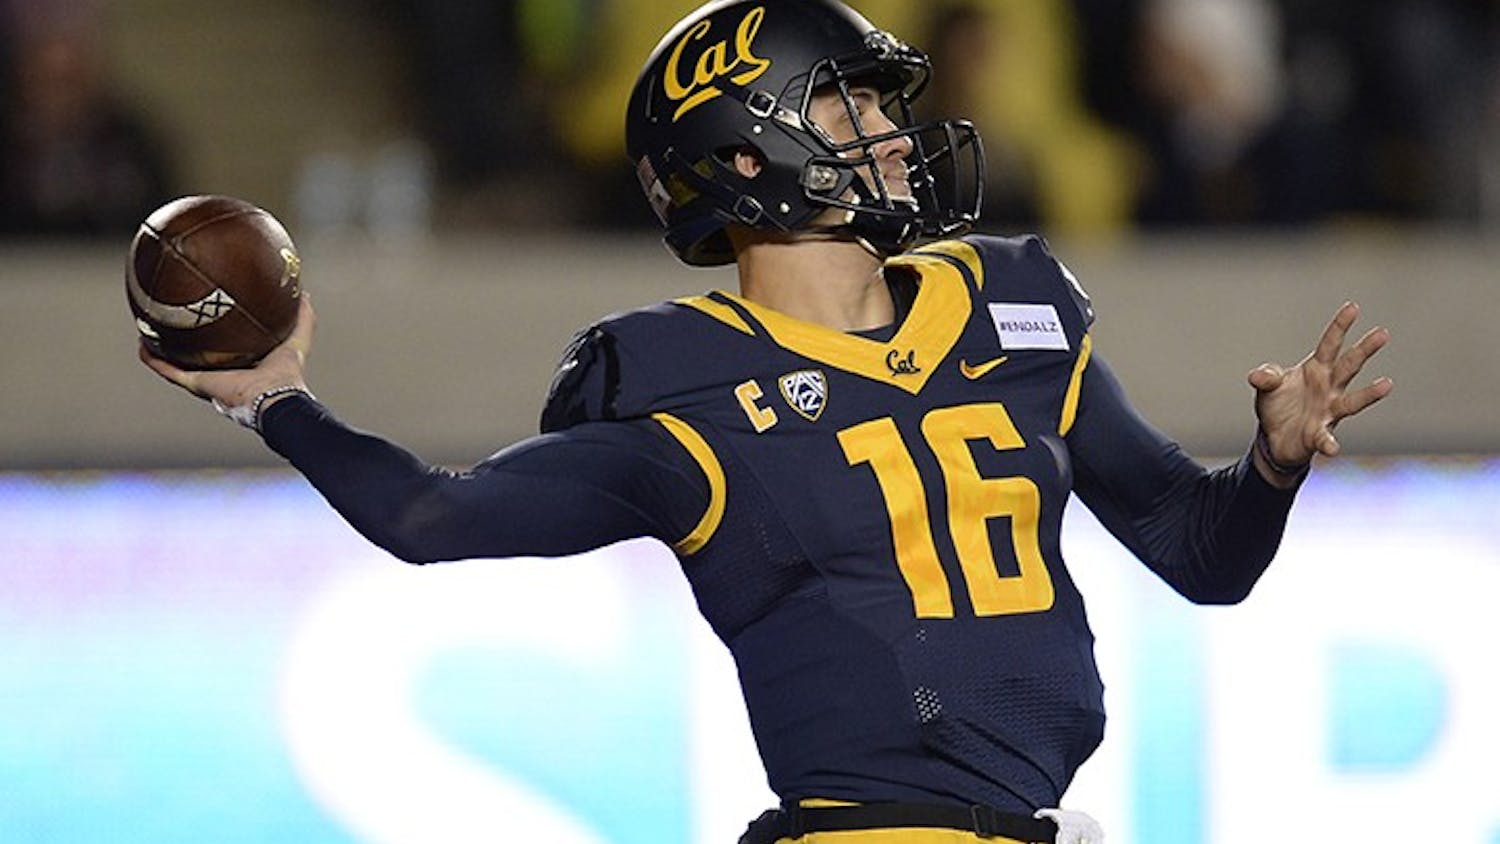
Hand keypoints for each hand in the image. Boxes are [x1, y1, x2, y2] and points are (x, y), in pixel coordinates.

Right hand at [140, 294, 315, 415]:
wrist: (275, 396)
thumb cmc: (288, 375)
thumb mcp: (296, 340)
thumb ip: (303, 318)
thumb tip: (304, 294)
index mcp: (242, 365)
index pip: (224, 348)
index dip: (214, 333)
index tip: (205, 315)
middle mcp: (221, 374)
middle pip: (197, 356)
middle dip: (183, 340)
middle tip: (171, 318)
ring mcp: (206, 380)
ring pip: (175, 363)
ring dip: (161, 349)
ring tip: (147, 329)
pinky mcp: (197, 384)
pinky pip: (168, 370)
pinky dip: (154, 359)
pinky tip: (143, 343)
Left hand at [1248, 301, 1391, 482]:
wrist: (1275, 438)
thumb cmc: (1278, 405)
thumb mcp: (1268, 386)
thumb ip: (1266, 377)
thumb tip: (1257, 376)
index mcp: (1316, 370)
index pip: (1330, 344)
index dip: (1340, 326)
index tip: (1353, 307)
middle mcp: (1329, 388)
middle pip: (1349, 365)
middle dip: (1365, 349)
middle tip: (1382, 333)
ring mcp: (1328, 411)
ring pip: (1353, 401)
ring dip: (1370, 394)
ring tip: (1387, 384)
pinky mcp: (1319, 434)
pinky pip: (1326, 439)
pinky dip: (1329, 443)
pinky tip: (1332, 448)